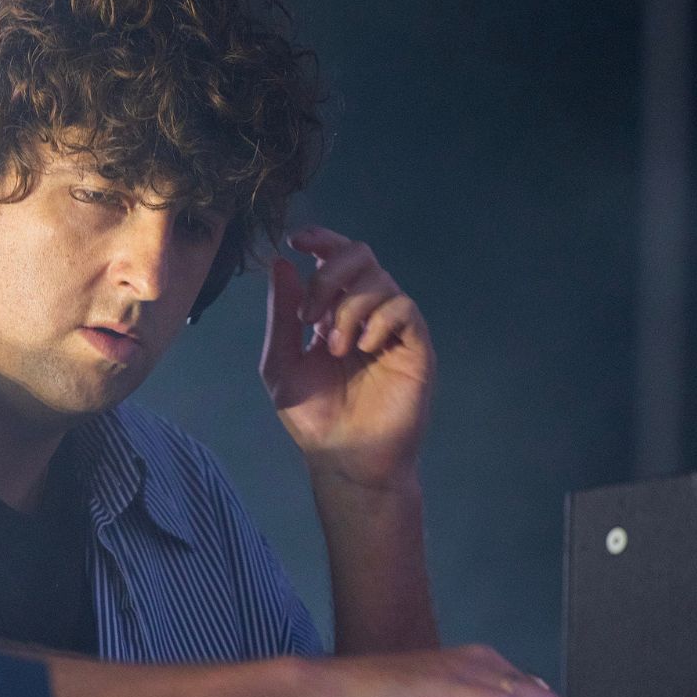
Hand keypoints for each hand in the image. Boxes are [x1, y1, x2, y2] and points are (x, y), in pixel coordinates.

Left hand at [260, 226, 434, 486]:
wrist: (343, 457)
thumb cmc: (313, 417)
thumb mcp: (281, 363)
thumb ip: (282, 314)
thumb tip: (281, 263)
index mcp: (333, 311)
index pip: (334, 258)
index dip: (320, 239)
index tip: (295, 241)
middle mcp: (366, 313)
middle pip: (360, 255)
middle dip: (329, 275)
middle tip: (309, 318)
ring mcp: (393, 329)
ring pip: (380, 280)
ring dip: (348, 308)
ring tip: (334, 348)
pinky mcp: (416, 347)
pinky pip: (403, 308)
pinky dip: (378, 319)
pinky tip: (362, 347)